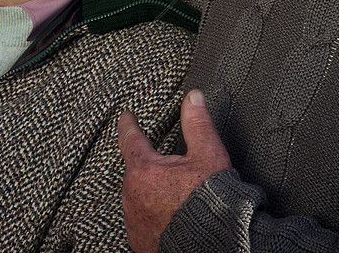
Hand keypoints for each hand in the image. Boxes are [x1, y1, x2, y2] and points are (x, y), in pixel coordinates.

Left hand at [118, 90, 231, 252]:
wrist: (213, 243)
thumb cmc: (210, 201)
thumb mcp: (208, 154)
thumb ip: (197, 123)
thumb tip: (193, 99)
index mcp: (144, 169)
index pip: (130, 139)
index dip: (128, 125)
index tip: (126, 118)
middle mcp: (132, 195)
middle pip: (135, 171)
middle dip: (148, 165)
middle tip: (167, 166)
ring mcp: (134, 220)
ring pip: (137, 196)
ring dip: (150, 191)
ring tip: (173, 193)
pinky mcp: (139, 240)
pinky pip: (141, 220)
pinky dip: (152, 214)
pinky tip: (169, 213)